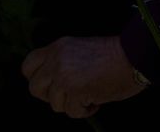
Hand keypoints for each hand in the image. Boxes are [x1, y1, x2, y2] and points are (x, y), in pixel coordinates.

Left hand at [21, 35, 144, 117]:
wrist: (132, 56)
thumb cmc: (112, 54)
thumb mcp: (78, 49)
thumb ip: (61, 62)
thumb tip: (51, 82)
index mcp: (57, 47)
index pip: (28, 65)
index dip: (37, 79)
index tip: (50, 84)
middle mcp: (56, 60)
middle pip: (34, 88)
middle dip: (50, 96)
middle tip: (68, 95)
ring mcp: (64, 76)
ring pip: (54, 104)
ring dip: (71, 105)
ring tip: (88, 95)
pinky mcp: (76, 91)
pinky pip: (72, 112)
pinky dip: (84, 110)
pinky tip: (96, 100)